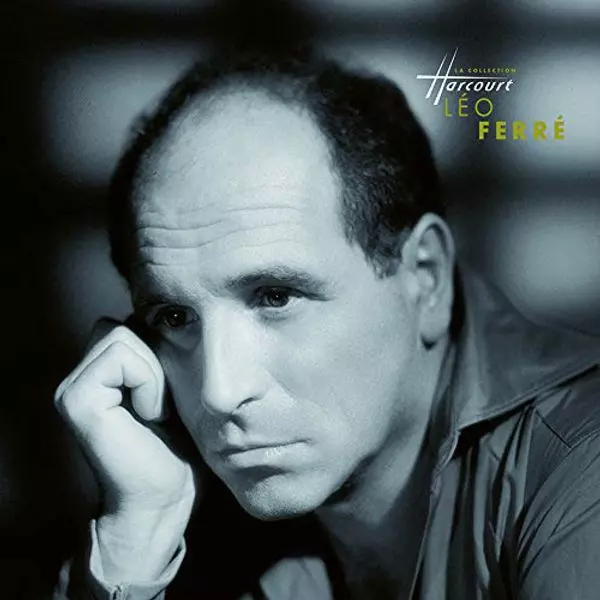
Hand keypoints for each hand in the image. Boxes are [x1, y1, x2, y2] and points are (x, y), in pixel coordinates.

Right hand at [55, 320, 195, 580]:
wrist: (166, 497)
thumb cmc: (178, 447)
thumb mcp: (173, 387)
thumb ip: (158, 353)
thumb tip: (171, 316)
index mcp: (101, 373)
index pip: (129, 322)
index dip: (158, 350)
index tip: (168, 394)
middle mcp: (80, 376)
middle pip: (123, 323)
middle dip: (155, 358)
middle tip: (161, 402)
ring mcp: (72, 387)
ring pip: (122, 334)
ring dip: (154, 372)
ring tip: (155, 410)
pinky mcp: (75, 399)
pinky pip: (121, 358)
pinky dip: (147, 383)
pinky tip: (150, 416)